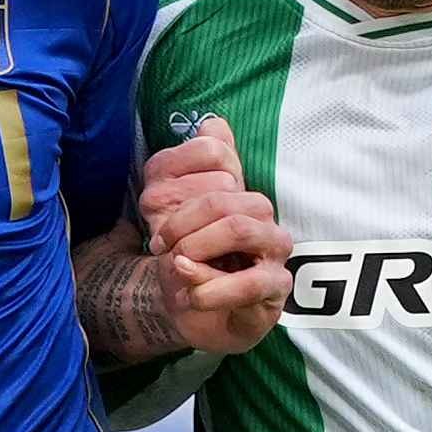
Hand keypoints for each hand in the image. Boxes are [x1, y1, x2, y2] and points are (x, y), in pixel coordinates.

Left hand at [140, 117, 291, 355]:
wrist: (191, 310)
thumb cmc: (186, 259)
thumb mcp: (172, 213)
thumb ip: (185, 170)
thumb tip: (215, 122)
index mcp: (235, 187)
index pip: (215, 154)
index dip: (178, 180)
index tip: (154, 218)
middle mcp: (261, 212)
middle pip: (223, 195)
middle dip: (182, 222)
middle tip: (161, 247)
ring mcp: (275, 248)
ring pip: (240, 228)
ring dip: (197, 250)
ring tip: (177, 268)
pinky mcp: (277, 286)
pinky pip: (249, 282)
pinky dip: (210, 290)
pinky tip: (189, 296)